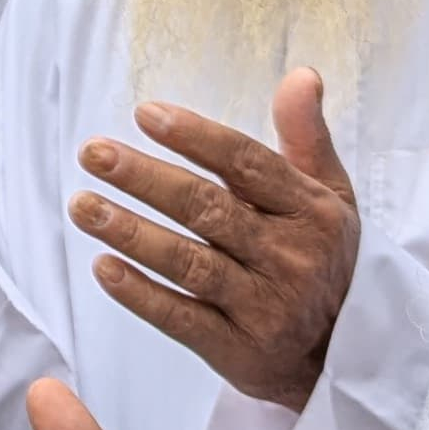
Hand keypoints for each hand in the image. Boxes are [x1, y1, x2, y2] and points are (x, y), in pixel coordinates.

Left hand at [70, 70, 362, 411]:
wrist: (347, 354)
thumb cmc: (325, 259)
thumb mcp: (331, 197)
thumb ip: (307, 136)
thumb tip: (301, 75)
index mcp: (310, 211)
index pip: (247, 164)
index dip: (195, 137)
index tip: (145, 113)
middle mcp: (288, 257)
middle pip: (208, 209)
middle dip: (145, 178)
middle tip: (92, 152)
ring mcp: (263, 306)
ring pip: (189, 263)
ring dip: (131, 233)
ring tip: (81, 205)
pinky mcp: (238, 350)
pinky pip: (182, 319)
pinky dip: (141, 294)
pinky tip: (103, 267)